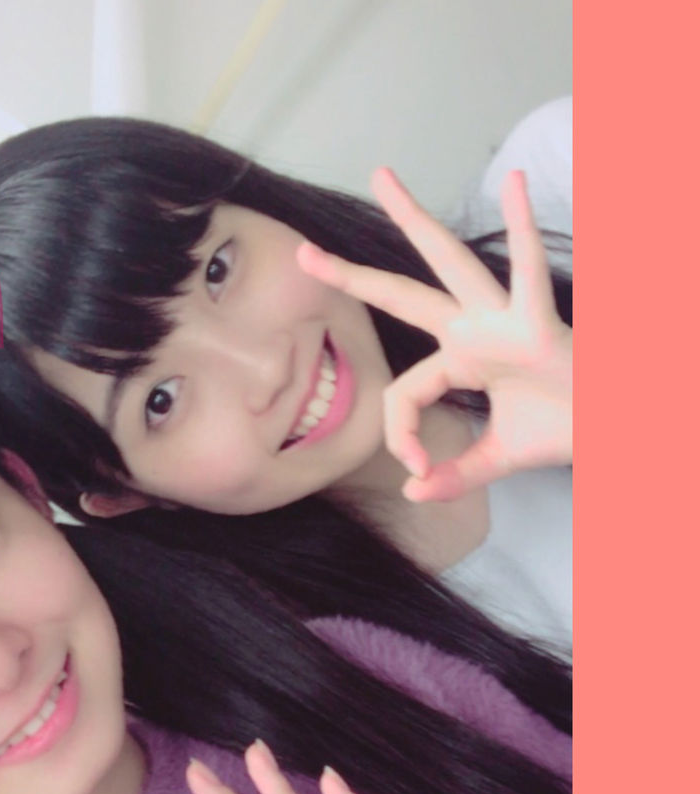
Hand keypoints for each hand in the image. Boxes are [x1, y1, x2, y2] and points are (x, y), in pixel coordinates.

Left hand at [297, 168, 571, 501]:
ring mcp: (500, 320)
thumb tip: (413, 494)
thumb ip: (454, 476)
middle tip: (304, 253)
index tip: (419, 471)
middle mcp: (471, 330)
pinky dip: (524, 231)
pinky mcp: (538, 324)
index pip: (402, 393)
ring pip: (448, 263)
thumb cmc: (562, 428)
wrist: (612, 429)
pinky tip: (517, 185)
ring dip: (413, 222)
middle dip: (352, 276)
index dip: (400, 435)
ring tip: (381, 177)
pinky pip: (528, 274)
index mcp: (459, 360)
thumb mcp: (494, 459)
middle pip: (400, 294)